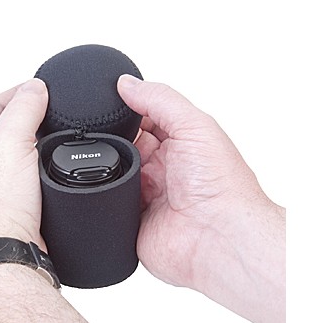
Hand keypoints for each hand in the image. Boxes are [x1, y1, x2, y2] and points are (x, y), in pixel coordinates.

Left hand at [0, 79, 47, 253]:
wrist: (0, 255)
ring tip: (58, 140)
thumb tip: (34, 87)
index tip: (44, 89)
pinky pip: (28, 180)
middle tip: (55, 113)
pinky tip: (55, 172)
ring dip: (38, 147)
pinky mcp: (10, 207)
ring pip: (18, 156)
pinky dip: (42, 172)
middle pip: (5, 129)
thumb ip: (23, 109)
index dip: (19, 92)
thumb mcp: (9, 140)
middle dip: (30, 119)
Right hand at [117, 75, 285, 322]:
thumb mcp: (194, 125)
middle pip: (124, 146)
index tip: (108, 100)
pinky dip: (101, 198)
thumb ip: (160, 100)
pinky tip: (103, 189)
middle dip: (114, 141)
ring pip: (111, 174)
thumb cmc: (222, 186)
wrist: (218, 238)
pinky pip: (105, 206)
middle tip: (112, 138)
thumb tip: (126, 83)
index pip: (144, 120)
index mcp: (180, 145)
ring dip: (107, 169)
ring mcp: (146, 197)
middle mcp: (162, 170)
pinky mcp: (130, 223)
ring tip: (112, 165)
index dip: (127, 111)